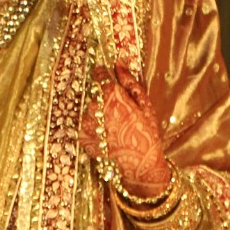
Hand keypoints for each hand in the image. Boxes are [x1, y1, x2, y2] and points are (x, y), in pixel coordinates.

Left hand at [81, 64, 172, 199]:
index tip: (103, 72)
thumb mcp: (145, 105)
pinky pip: (85, 125)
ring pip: (89, 110)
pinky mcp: (82, 138)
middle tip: (118, 111)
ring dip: (97, 114)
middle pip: (94, 95)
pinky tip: (107, 135)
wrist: (140, 165)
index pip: (100, 76)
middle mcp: (95, 109)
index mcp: (112, 98)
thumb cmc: (146, 133)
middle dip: (103, 99)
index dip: (101, 73)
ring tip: (114, 126)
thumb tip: (118, 63)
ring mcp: (87, 124)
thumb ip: (130, 83)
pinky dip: (93, 127)